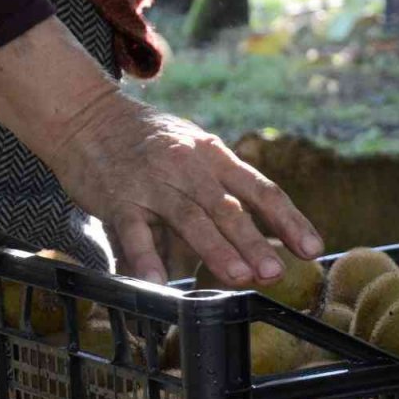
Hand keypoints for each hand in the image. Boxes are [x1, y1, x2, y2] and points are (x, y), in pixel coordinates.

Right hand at [0, 17, 321, 285]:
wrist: (86, 115)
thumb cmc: (148, 141)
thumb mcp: (192, 151)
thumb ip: (221, 189)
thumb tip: (258, 238)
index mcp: (214, 155)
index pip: (261, 189)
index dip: (289, 219)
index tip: (312, 247)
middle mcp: (188, 166)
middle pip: (228, 207)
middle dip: (254, 241)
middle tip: (275, 272)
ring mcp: (153, 182)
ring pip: (190, 218)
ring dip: (216, 249)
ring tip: (239, 277)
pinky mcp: (119, 198)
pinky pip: (134, 232)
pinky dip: (146, 258)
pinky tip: (160, 282)